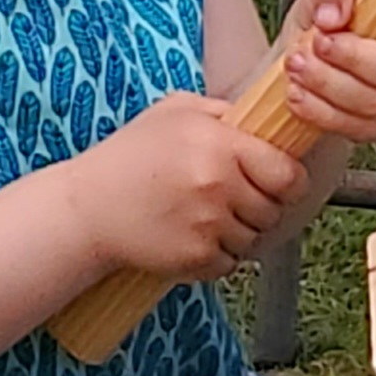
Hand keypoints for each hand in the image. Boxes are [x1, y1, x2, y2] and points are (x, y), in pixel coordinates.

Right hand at [81, 93, 309, 280]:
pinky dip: (217, 256)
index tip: (279, 183)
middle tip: (233, 200)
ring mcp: (209, 224)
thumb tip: (263, 122)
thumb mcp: (175, 112)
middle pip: (273, 211)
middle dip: (260, 208)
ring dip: (238, 233)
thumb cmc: (129, 156)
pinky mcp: (196, 257)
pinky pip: (230, 263)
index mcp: (221, 144)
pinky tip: (191, 237)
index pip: (288, 174)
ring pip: (253, 240)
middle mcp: (219, 185)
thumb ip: (223, 112)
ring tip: (206, 218)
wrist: (87, 209)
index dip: (289, 181)